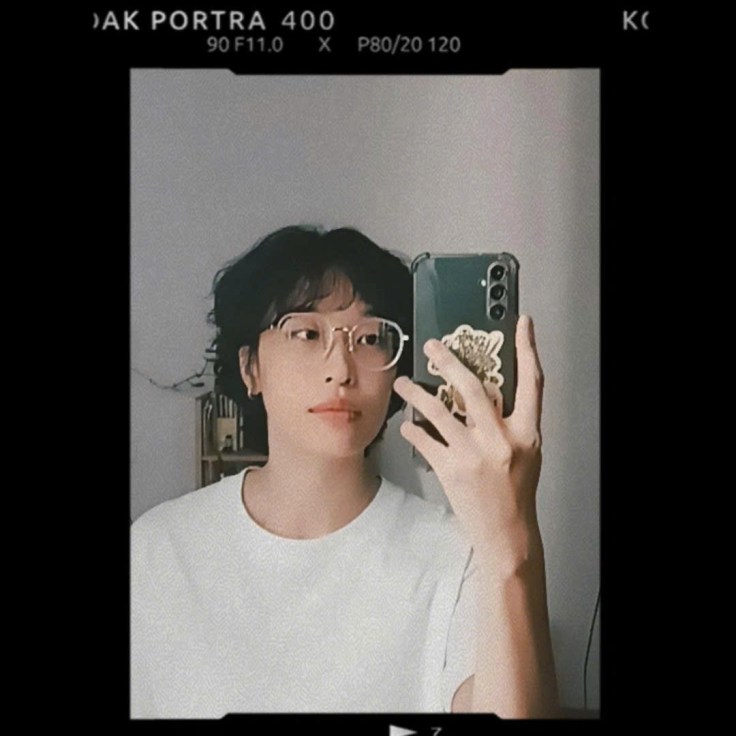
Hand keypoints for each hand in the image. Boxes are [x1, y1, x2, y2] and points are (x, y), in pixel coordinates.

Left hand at [393, 315, 543, 556]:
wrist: (506, 532)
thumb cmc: (516, 492)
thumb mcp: (526, 451)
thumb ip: (511, 421)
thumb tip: (490, 390)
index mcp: (525, 433)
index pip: (532, 382)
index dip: (528, 348)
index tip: (521, 324)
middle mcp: (500, 440)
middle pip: (474, 388)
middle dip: (450, 362)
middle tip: (433, 347)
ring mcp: (473, 455)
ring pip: (439, 411)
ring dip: (417, 393)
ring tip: (403, 384)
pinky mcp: (450, 470)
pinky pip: (425, 440)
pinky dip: (412, 429)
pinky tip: (406, 424)